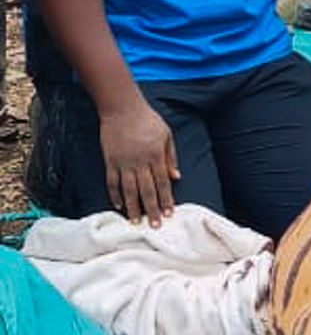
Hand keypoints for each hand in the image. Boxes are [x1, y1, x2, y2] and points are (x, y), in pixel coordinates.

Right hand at [99, 96, 178, 226]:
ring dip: (133, 207)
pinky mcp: (110, 160)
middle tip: (155, 226)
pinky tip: (118, 206)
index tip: (169, 214)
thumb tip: (176, 177)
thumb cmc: (147, 120)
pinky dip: (114, 195)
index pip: (162, 182)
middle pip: (147, 190)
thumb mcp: (166, 135)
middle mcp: (139, 161)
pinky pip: (112, 182)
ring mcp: (123, 162)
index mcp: (155, 155)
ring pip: (128, 190)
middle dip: (152, 209)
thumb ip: (170, 157)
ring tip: (136, 222)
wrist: (122, 108)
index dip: (166, 199)